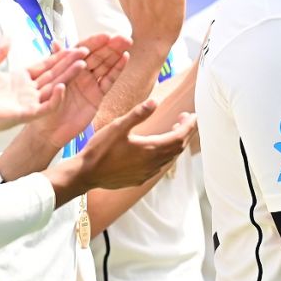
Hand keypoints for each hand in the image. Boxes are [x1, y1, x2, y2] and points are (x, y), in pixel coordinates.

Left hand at [0, 38, 87, 142]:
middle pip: (54, 74)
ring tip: (82, 65)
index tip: (74, 47)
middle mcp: (28, 92)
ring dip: (68, 77)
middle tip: (85, 52)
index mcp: (20, 80)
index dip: (59, 56)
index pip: (45, 66)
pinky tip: (62, 87)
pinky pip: (46, 106)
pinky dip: (55, 98)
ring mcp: (29, 103)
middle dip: (70, 63)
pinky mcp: (26, 114)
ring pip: (54, 88)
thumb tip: (6, 37)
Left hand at [24, 34, 129, 149]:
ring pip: (105, 65)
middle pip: (97, 55)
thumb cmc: (45, 105)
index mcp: (68, 66)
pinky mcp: (97, 95)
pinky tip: (125, 58)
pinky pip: (108, 80)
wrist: (50, 130)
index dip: (95, 42)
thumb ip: (56, 61)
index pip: (84, 49)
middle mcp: (80, 72)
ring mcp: (90, 83)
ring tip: (127, 43)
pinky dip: (117, 69)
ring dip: (116, 54)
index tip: (107, 35)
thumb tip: (55, 42)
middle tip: (123, 37)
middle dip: (110, 46)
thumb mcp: (48, 82)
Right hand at [77, 100, 196, 190]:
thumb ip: (138, 114)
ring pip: (169, 158)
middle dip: (184, 132)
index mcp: (151, 149)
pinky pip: (160, 166)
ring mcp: (147, 173)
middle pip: (178, 148)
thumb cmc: (100, 149)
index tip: (193, 115)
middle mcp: (153, 164)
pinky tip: (158, 147)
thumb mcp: (118, 126)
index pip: (179, 137)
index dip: (189, 125)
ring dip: (175, 143)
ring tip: (174, 128)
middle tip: (185, 118)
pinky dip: (165, 154)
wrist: (86, 174)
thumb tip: (156, 102)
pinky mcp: (139, 179)